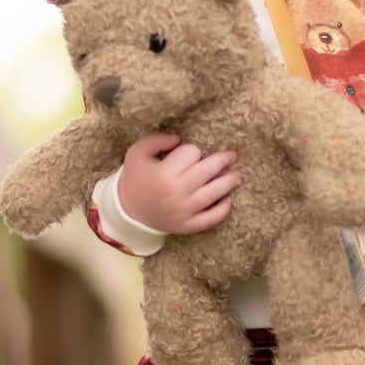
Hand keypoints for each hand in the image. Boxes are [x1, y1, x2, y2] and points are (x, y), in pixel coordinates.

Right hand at [116, 134, 240, 233]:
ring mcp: (183, 211)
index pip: (191, 153)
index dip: (191, 150)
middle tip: (232, 155)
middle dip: (222, 160)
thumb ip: (155, 139)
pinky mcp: (187, 226)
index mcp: (163, 173)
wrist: (128, 211)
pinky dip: (222, 210)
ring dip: (229, 182)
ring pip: (214, 193)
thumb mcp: (137, 153)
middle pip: (207, 170)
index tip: (186, 153)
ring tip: (236, 176)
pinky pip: (211, 219)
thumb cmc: (135, 178)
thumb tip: (178, 139)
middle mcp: (176, 193)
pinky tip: (228, 200)